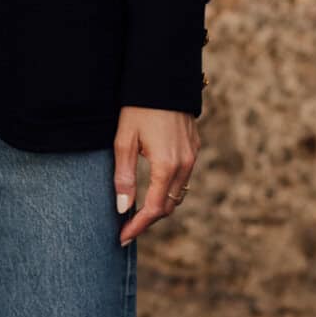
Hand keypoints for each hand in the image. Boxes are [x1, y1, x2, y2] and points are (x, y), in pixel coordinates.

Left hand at [113, 106, 199, 245]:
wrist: (164, 78)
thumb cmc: (139, 107)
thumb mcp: (124, 140)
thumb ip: (124, 176)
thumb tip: (123, 208)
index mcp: (166, 165)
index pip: (153, 209)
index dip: (137, 226)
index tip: (122, 238)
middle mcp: (184, 165)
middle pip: (167, 207)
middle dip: (147, 221)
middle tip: (126, 228)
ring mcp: (192, 157)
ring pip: (177, 194)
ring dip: (158, 207)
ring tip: (137, 212)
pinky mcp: (193, 148)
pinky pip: (183, 179)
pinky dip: (168, 191)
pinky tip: (152, 189)